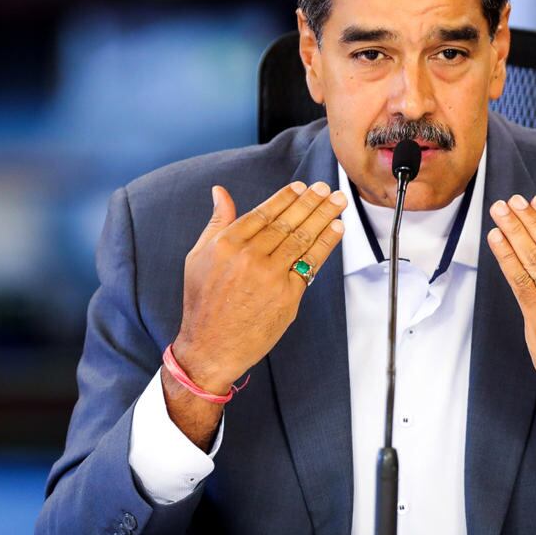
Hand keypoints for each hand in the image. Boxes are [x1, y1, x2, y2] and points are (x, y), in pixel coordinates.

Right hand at [170, 180, 345, 396]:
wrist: (211, 348)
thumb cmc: (203, 304)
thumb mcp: (198, 257)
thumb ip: (216, 222)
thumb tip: (220, 192)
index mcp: (227, 244)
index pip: (264, 212)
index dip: (285, 197)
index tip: (300, 187)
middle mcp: (249, 257)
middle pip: (287, 222)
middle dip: (311, 202)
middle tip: (327, 189)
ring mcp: (270, 276)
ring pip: (302, 239)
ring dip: (324, 217)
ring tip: (337, 203)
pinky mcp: (287, 296)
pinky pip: (310, 264)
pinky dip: (326, 244)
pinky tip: (336, 229)